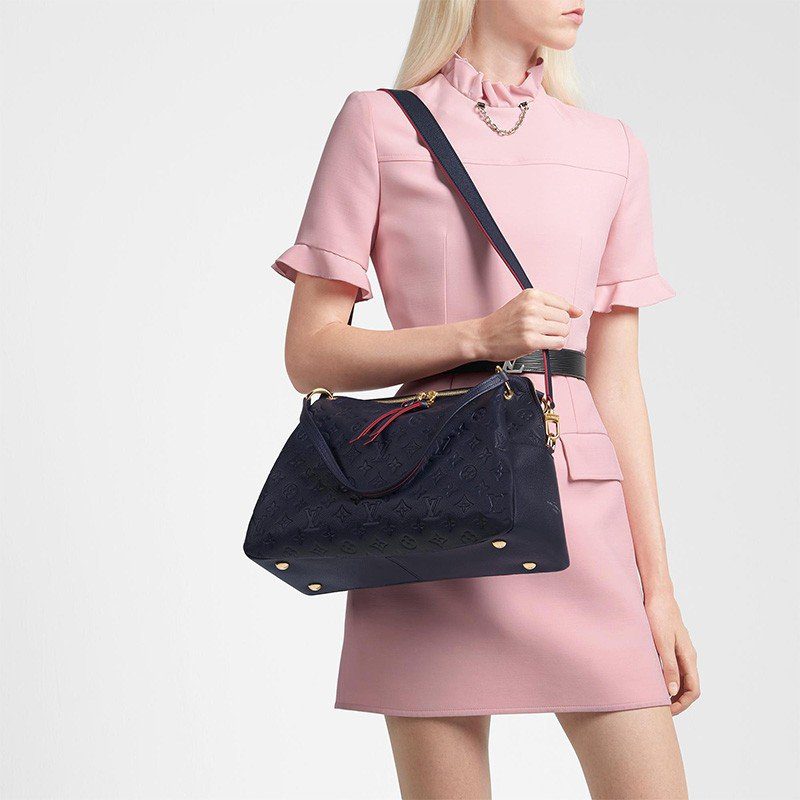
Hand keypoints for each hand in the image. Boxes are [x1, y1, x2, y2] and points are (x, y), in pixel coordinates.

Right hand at [474, 289, 581, 361]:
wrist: (482, 336)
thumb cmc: (502, 322)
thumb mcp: (523, 304)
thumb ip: (549, 304)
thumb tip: (578, 312)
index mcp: (531, 295)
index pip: (562, 304)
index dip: (564, 314)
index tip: (559, 319)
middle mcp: (532, 307)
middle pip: (565, 318)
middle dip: (558, 326)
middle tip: (543, 330)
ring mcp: (532, 325)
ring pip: (563, 331)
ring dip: (556, 337)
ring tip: (542, 337)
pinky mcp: (531, 341)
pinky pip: (557, 343)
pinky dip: (554, 346)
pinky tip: (542, 344)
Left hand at [645, 592, 699, 714]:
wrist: (656, 593)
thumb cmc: (658, 615)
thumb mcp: (661, 643)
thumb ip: (668, 666)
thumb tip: (672, 691)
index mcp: (688, 656)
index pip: (694, 690)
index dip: (682, 704)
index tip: (667, 712)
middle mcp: (687, 655)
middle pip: (689, 686)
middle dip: (677, 700)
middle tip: (659, 710)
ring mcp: (680, 649)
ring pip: (681, 677)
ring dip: (672, 689)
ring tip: (655, 697)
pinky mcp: (671, 644)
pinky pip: (673, 667)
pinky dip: (666, 677)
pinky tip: (652, 678)